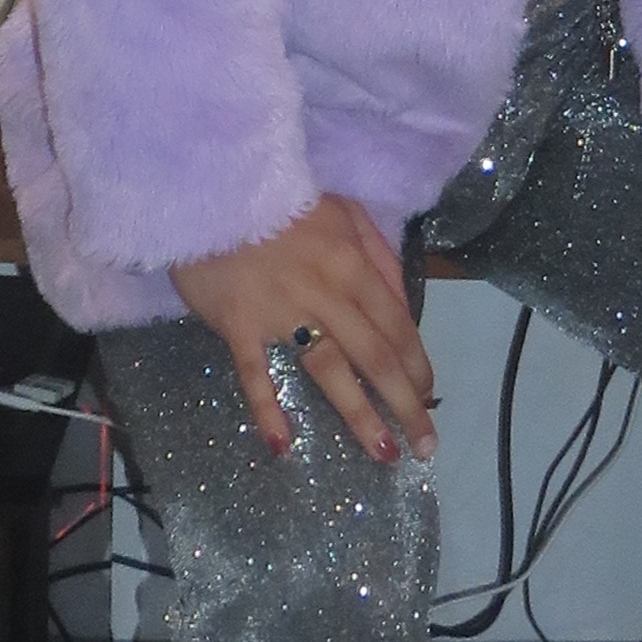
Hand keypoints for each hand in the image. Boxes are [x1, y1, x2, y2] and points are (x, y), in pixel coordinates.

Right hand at [173, 195, 436, 463]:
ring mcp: (281, 312)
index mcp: (354, 266)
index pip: (397, 327)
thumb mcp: (346, 212)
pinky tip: (283, 445)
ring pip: (329, 370)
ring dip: (359, 416)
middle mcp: (327, 293)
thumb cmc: (282, 201)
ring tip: (382, 452)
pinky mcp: (238, 324)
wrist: (214, 188)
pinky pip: (256, 373)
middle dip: (406, 405)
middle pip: (376, 357)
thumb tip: (404, 303)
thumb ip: (379, 255)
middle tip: (424, 445)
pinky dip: (269, 410)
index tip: (428, 398)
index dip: (417, 366)